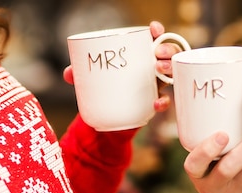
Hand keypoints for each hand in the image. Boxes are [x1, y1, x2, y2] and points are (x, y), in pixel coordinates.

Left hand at [63, 21, 182, 112]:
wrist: (110, 115)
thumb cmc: (105, 87)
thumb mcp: (92, 78)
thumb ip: (80, 74)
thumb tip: (69, 73)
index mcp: (140, 55)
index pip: (154, 38)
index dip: (158, 31)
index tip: (154, 29)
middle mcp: (153, 67)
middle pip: (169, 53)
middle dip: (167, 49)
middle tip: (156, 54)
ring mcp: (157, 84)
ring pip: (172, 73)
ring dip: (169, 69)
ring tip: (159, 70)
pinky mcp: (155, 102)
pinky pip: (165, 101)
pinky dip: (163, 102)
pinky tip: (156, 103)